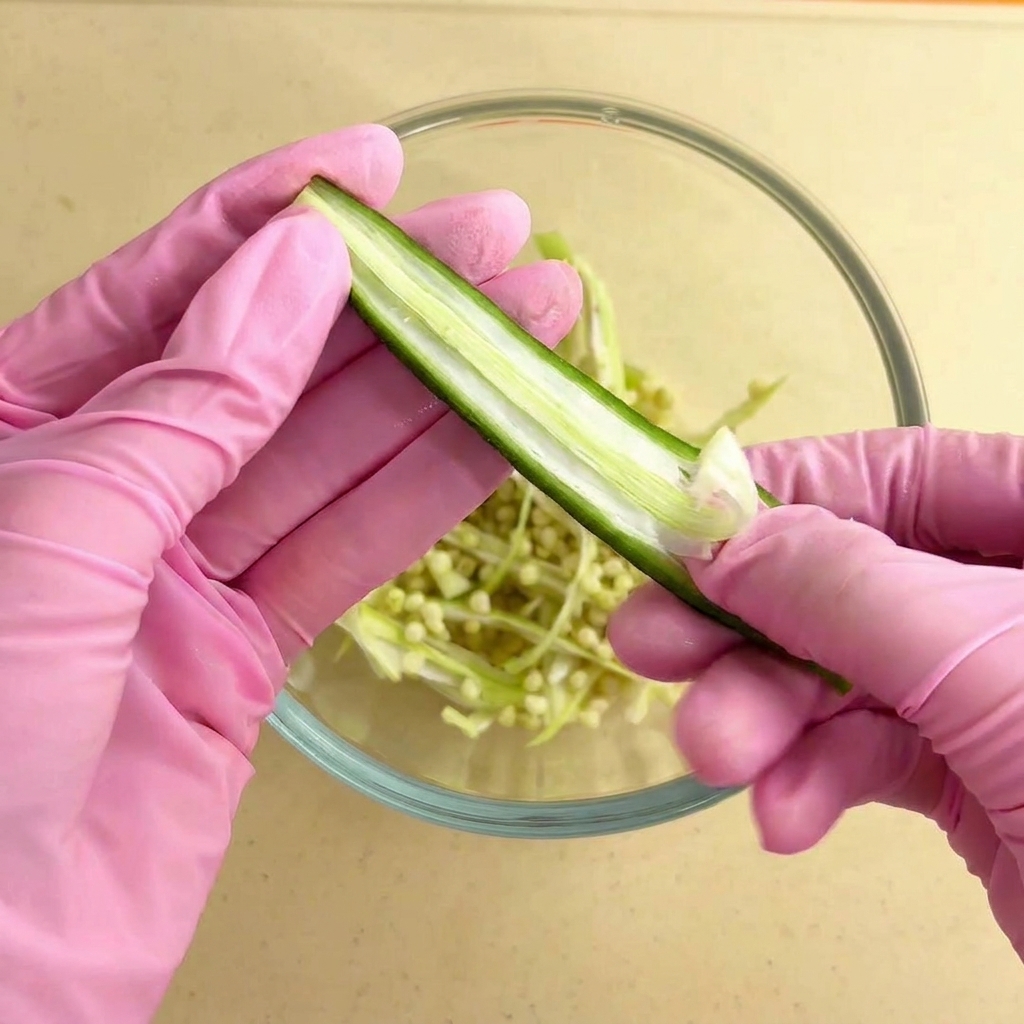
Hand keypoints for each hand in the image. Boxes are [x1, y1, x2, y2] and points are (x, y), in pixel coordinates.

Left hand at [0, 126, 581, 1021]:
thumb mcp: (51, 532)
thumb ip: (184, 402)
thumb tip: (291, 272)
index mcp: (9, 426)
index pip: (163, 287)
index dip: (270, 217)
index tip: (368, 170)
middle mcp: (103, 483)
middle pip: (273, 364)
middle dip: (391, 299)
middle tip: (493, 243)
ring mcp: (179, 570)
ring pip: (330, 457)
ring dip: (437, 389)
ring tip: (532, 320)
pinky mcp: (244, 652)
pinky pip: (347, 552)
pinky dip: (424, 497)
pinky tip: (493, 435)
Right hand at [609, 427, 1023, 956]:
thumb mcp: (979, 653)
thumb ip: (837, 581)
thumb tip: (713, 537)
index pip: (889, 473)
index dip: (775, 495)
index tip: (674, 529)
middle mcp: (1013, 594)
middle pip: (843, 578)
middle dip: (744, 624)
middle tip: (646, 646)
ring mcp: (991, 685)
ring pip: (840, 674)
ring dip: (764, 716)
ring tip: (714, 753)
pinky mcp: (971, 772)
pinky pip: (865, 754)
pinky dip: (813, 782)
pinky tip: (784, 816)